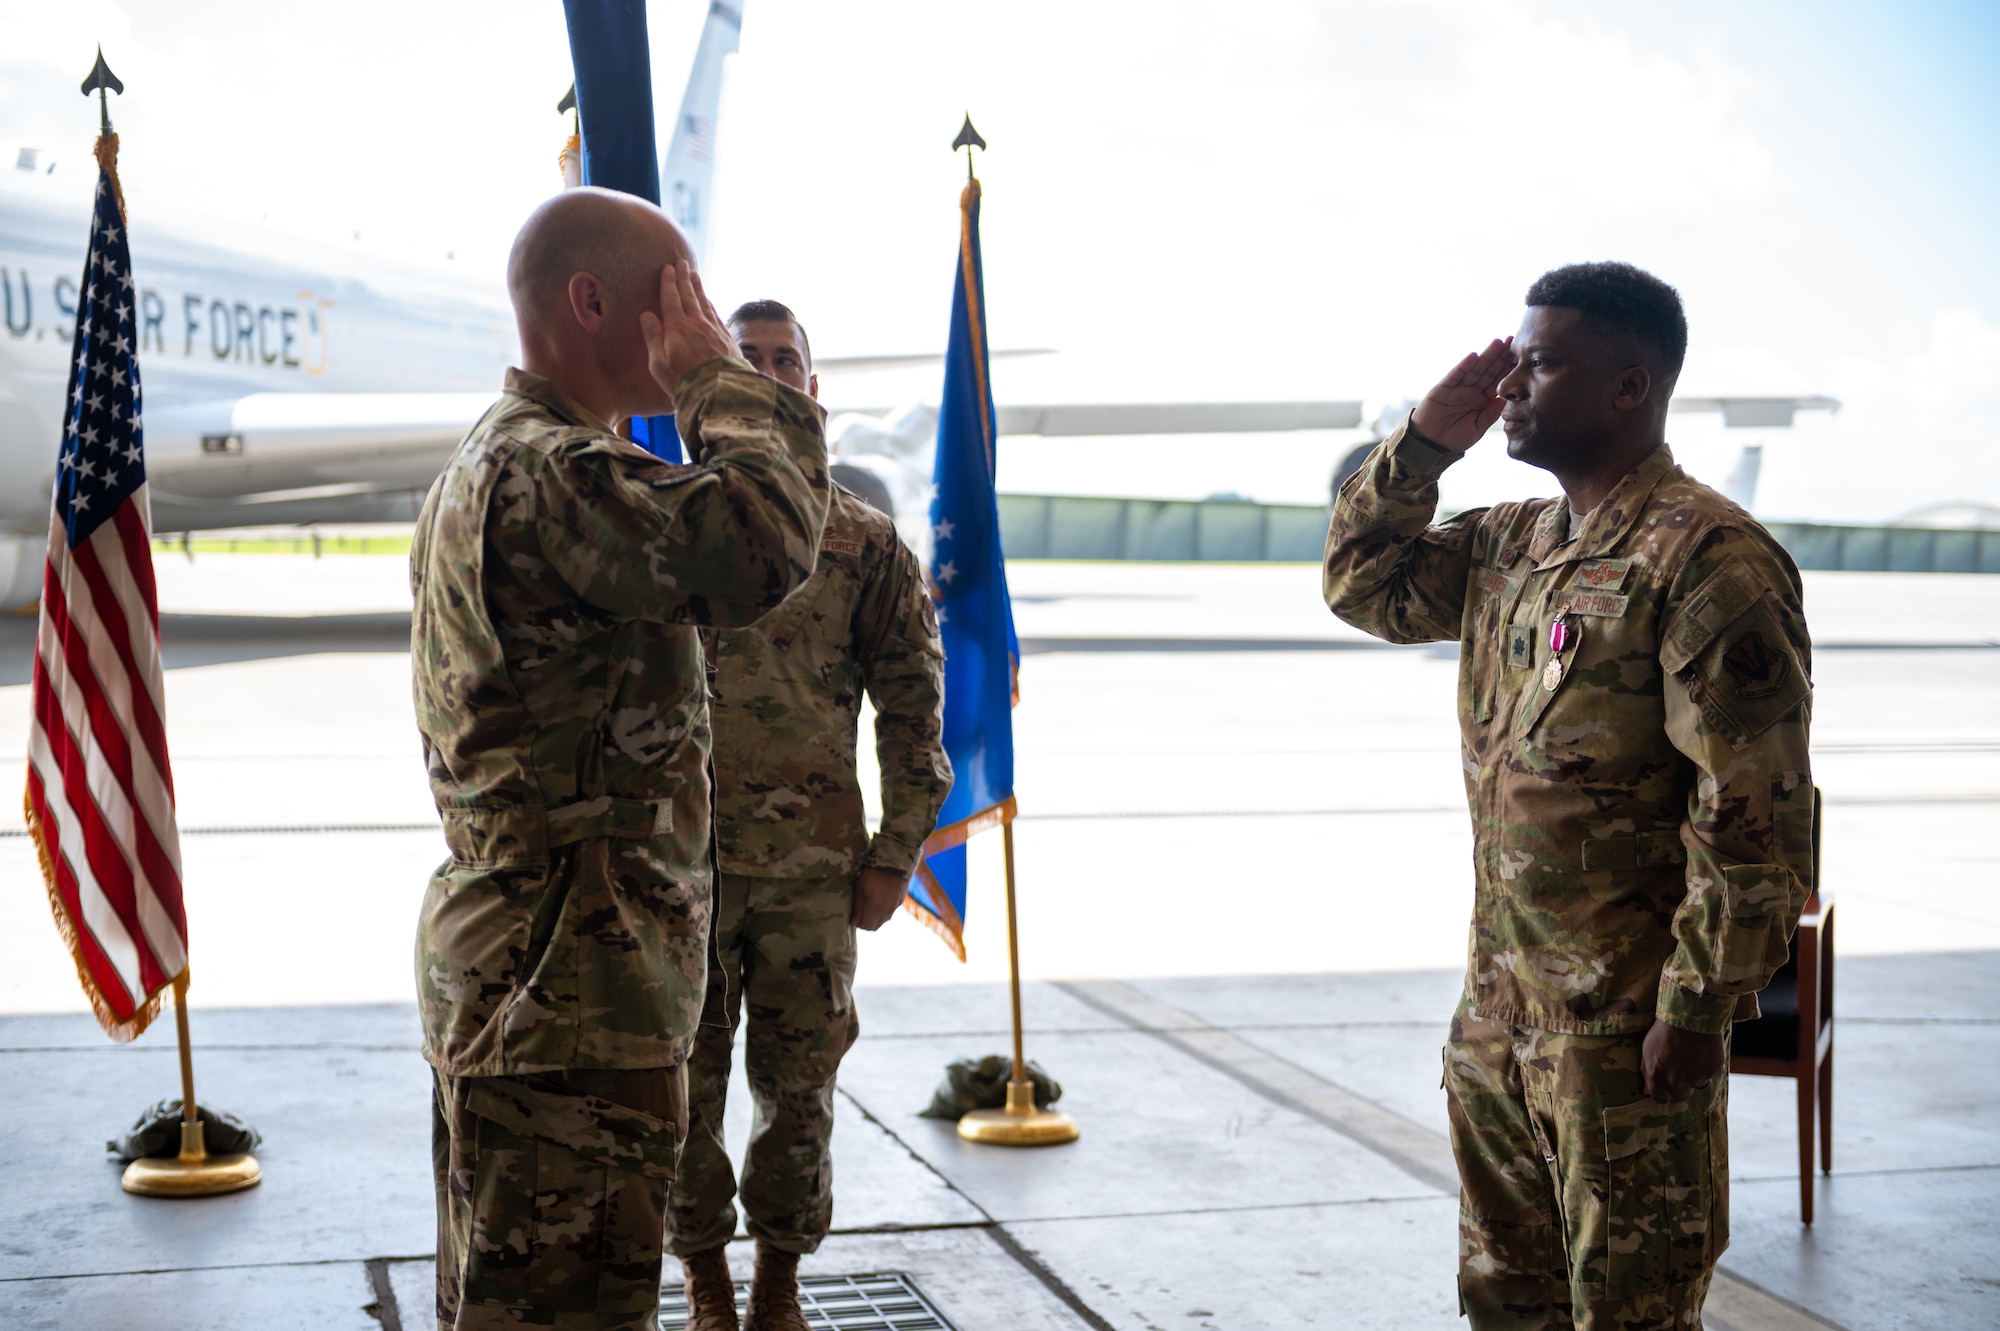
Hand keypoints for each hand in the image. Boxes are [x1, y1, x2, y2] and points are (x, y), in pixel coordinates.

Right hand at [638, 261, 738, 403]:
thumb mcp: (659, 363)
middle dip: (684, 278)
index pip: (671, 298)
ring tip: (695, 276)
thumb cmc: (683, 381)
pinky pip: (716, 315)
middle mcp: (697, 323)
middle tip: (682, 263)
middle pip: (689, 295)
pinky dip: (711, 305)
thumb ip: (653, 338)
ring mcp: (714, 330)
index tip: (668, 268)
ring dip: (699, 288)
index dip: (669, 282)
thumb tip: (646, 315)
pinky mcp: (727, 339)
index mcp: (677, 327)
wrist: (719, 392)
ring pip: (704, 303)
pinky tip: (709, 302)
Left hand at [850, 866, 907, 931]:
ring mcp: (895, 906)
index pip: (866, 926)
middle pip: (875, 926)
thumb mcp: (860, 887)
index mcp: (876, 908)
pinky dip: (883, 912)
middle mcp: (887, 910)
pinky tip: (878, 903)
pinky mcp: (900, 900)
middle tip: (858, 915)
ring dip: (874, 918)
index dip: (857, 924)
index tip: (851, 917)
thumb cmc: (873, 872)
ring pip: (883, 920)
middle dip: (865, 923)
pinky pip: (890, 912)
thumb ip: (857, 906)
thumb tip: (854, 920)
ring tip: (868, 909)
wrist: (894, 861)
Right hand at [1410, 337, 1516, 451]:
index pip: (1497, 381)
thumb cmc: (1454, 439)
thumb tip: (1507, 397)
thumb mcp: (1478, 428)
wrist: (1430, 446)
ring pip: (1474, 369)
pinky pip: (1455, 376)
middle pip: (1488, 371)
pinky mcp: (1442, 388)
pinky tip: (1473, 357)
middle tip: (1512, 341)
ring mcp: (1457, 388)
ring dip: (1485, 356)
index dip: (1507, 369)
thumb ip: (1492, 413)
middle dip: (1500, 357)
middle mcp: (1471, 391)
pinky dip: (1463, 366)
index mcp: (1481, 401)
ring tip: (1497, 343)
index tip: (1519, 358)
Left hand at [1641, 1019, 1725, 1102]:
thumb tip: (1647, 1092)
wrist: (1689, 1013)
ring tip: (1694, 1052)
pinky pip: (1712, 1073)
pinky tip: (1705, 1049)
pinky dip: (1710, 1064)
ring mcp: (1697, 1077)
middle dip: (1682, 1084)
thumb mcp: (1648, 1049)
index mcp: (1657, 1076)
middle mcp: (1677, 1081)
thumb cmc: (1665, 1030)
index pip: (1661, 1099)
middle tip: (1683, 1065)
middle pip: (1682, 1094)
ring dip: (1697, 1073)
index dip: (1665, 1091)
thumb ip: (1647, 1072)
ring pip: (1698, 1083)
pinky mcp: (1714, 1070)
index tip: (1668, 1084)